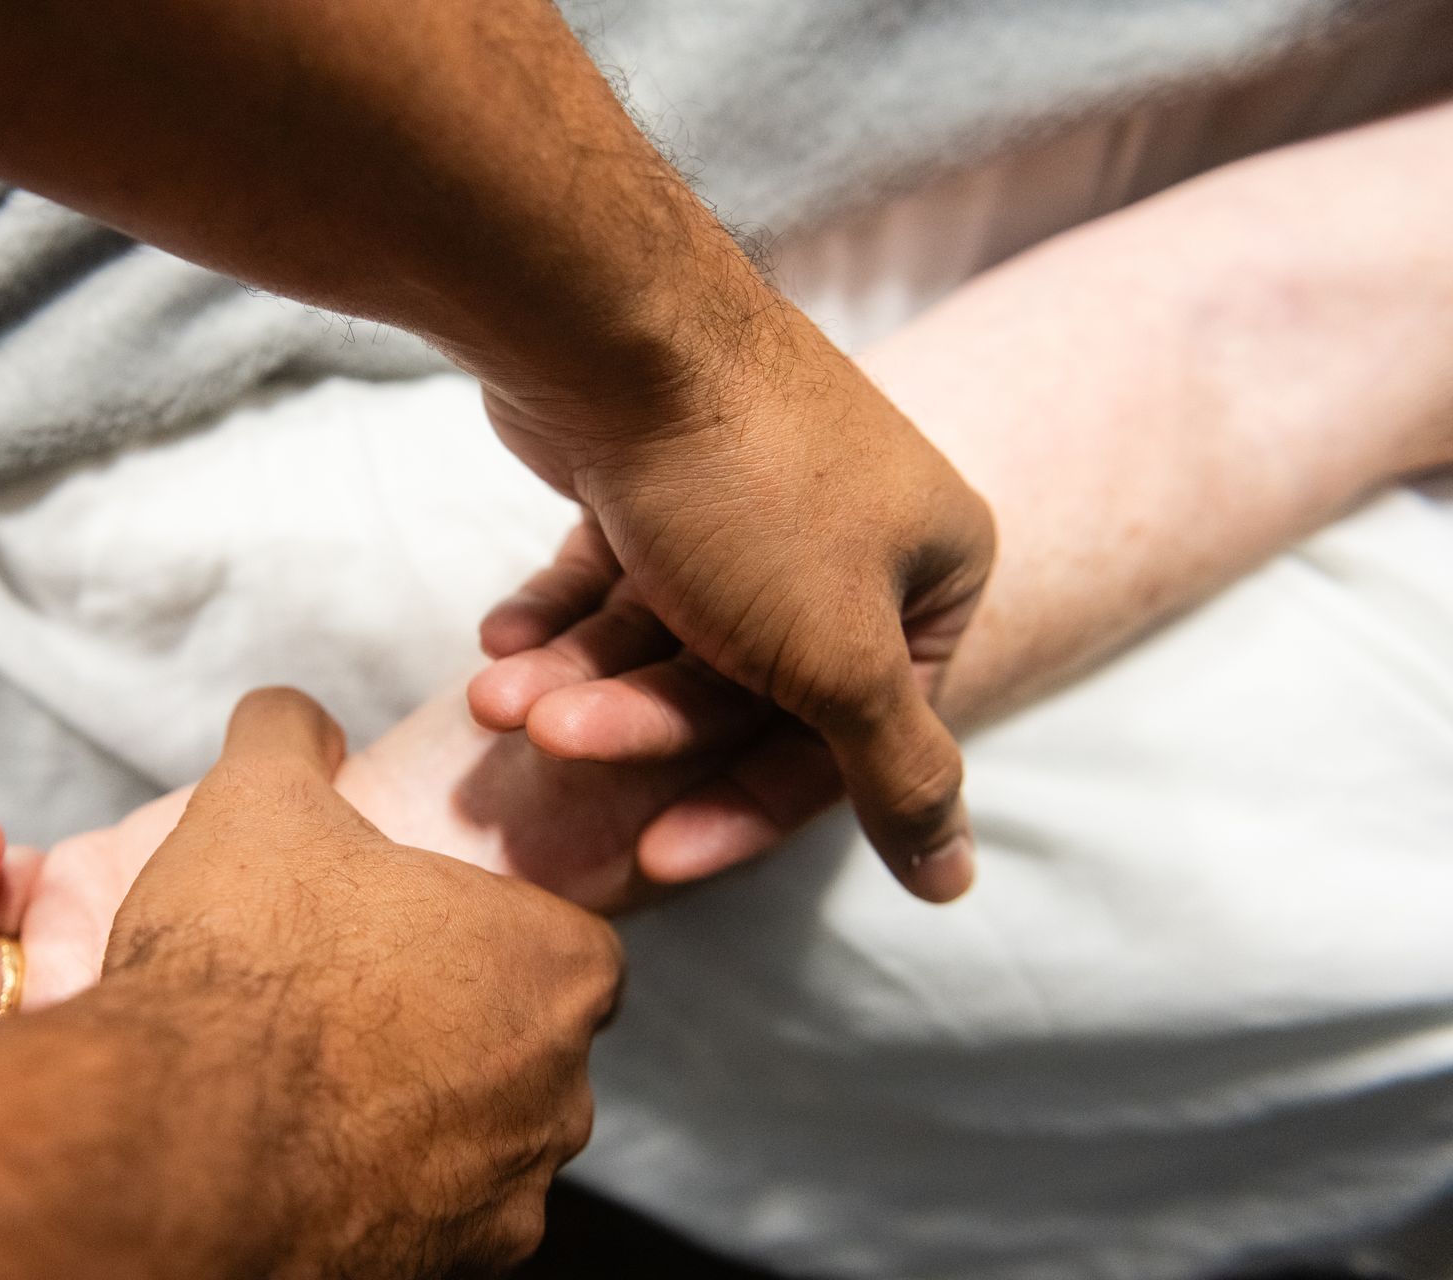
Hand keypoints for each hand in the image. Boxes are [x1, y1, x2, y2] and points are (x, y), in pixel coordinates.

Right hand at [103, 688, 623, 1277]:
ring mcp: (507, 1199)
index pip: (561, 943)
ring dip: (416, 1113)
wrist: (180, 1136)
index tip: (405, 930)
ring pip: (481, 1141)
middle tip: (349, 1001)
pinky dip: (377, 1191)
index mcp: (558, 968)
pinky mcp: (442, 1275)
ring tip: (310, 1081)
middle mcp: (564, 1094)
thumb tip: (290, 714)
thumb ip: (290, 738)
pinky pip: (426, 1219)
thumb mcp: (261, 802)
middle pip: (526, 1045)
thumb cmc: (250, 956)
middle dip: (452, 1024)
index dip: (481, 930)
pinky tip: (297, 1155)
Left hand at [474, 301, 993, 901]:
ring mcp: (750, 506)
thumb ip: (896, 770)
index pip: (850, 737)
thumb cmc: (747, 495)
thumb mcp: (839, 656)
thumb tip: (955, 885)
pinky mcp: (656, 484)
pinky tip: (502, 639)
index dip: (748, 805)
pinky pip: (613, 584)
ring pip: (667, 641)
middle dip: (638, 724)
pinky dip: (557, 620)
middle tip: (548, 736)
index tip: (658, 857)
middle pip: (746, 690)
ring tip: (497, 694)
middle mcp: (851, 538)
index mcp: (929, 571)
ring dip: (580, 679)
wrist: (608, 325)